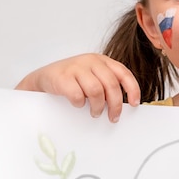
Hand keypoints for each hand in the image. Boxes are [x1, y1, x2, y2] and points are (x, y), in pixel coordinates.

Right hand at [15, 53, 139, 122]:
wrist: (44, 77)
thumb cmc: (72, 80)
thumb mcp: (92, 77)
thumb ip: (107, 85)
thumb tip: (123, 106)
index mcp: (102, 60)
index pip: (123, 73)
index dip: (132, 89)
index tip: (134, 104)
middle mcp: (90, 61)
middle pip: (111, 85)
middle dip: (115, 105)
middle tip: (113, 117)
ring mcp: (76, 67)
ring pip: (96, 91)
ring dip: (98, 107)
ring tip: (95, 113)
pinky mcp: (62, 77)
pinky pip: (78, 95)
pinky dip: (80, 104)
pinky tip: (78, 105)